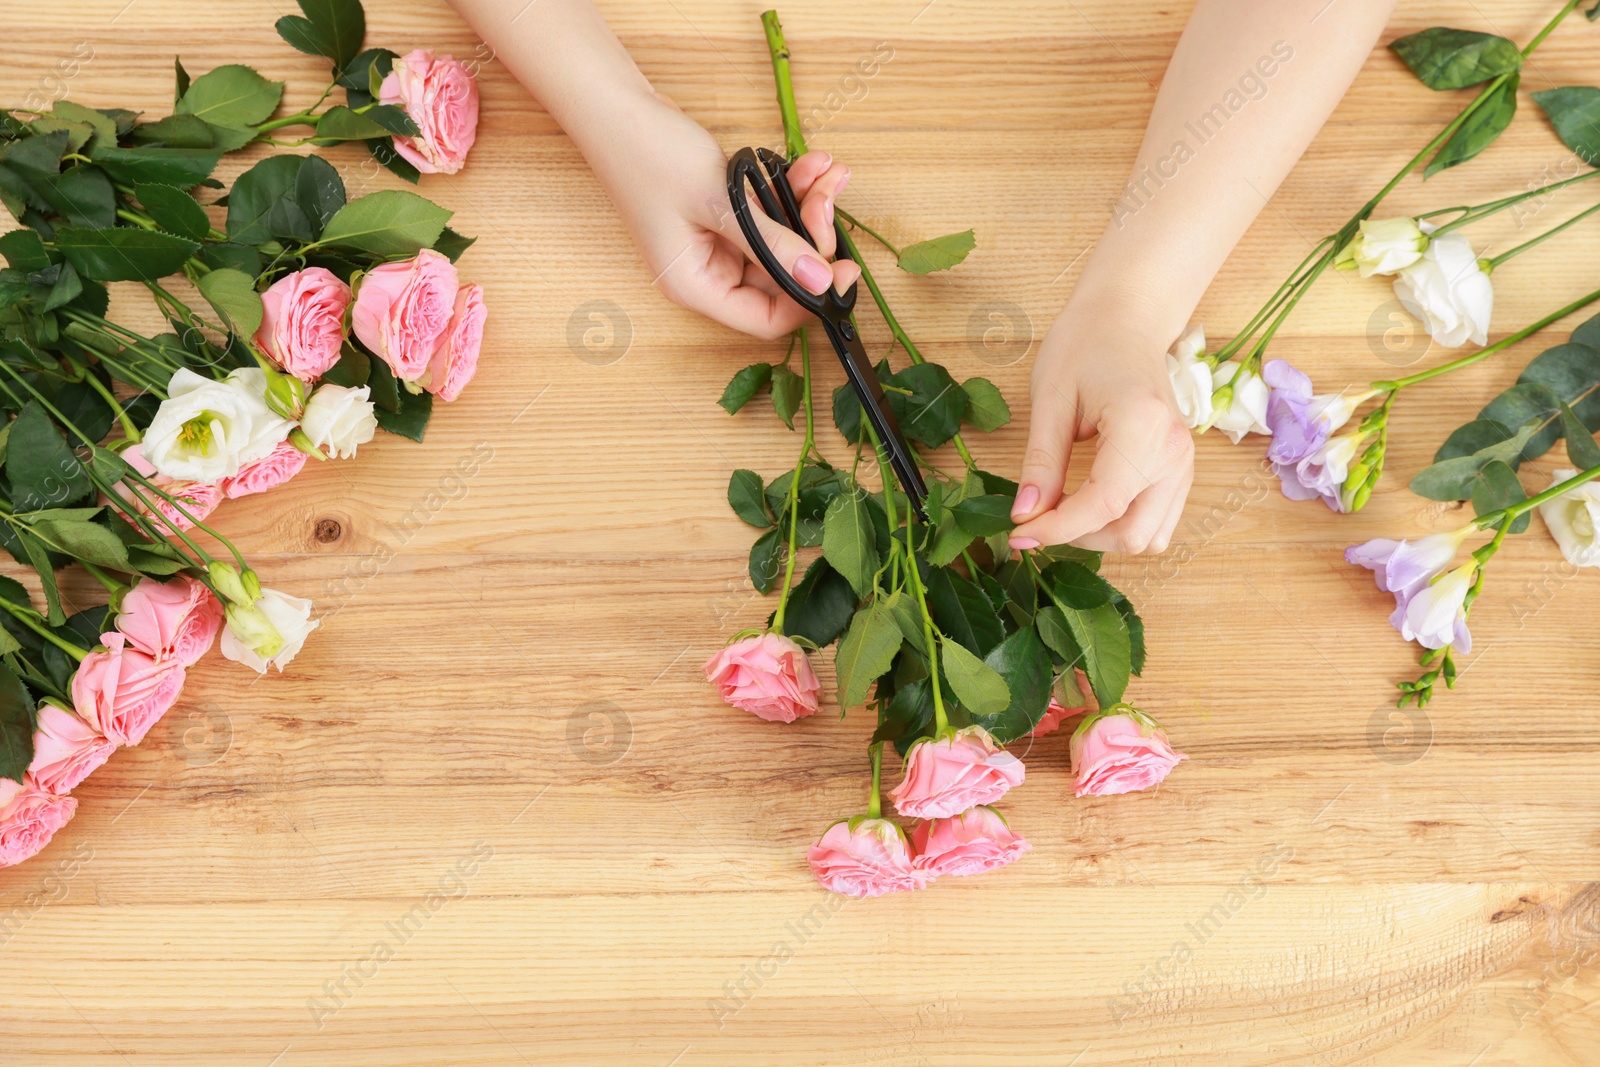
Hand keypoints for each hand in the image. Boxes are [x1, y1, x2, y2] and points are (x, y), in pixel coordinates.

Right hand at [588, 90, 859, 339]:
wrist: (615, 106)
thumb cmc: (648, 153)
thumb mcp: (718, 200)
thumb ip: (771, 243)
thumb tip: (820, 279)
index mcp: (695, 286)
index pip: (766, 319)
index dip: (811, 301)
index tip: (845, 269)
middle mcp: (707, 274)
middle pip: (782, 279)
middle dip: (813, 237)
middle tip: (826, 198)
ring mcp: (717, 246)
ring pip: (782, 244)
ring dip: (808, 208)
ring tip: (825, 172)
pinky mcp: (725, 220)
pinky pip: (771, 217)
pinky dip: (793, 192)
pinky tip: (811, 164)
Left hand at [1007, 296, 1193, 553]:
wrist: (1127, 321)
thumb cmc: (1086, 346)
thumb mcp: (1050, 399)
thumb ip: (1040, 462)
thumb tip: (1024, 515)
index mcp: (1143, 426)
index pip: (1103, 504)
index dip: (1058, 529)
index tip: (1019, 533)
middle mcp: (1174, 452)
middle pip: (1132, 534)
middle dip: (1079, 537)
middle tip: (1038, 517)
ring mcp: (1184, 463)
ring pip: (1149, 537)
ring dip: (1102, 536)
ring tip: (1064, 509)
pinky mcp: (1182, 470)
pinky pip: (1158, 522)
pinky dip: (1121, 525)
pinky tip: (1088, 503)